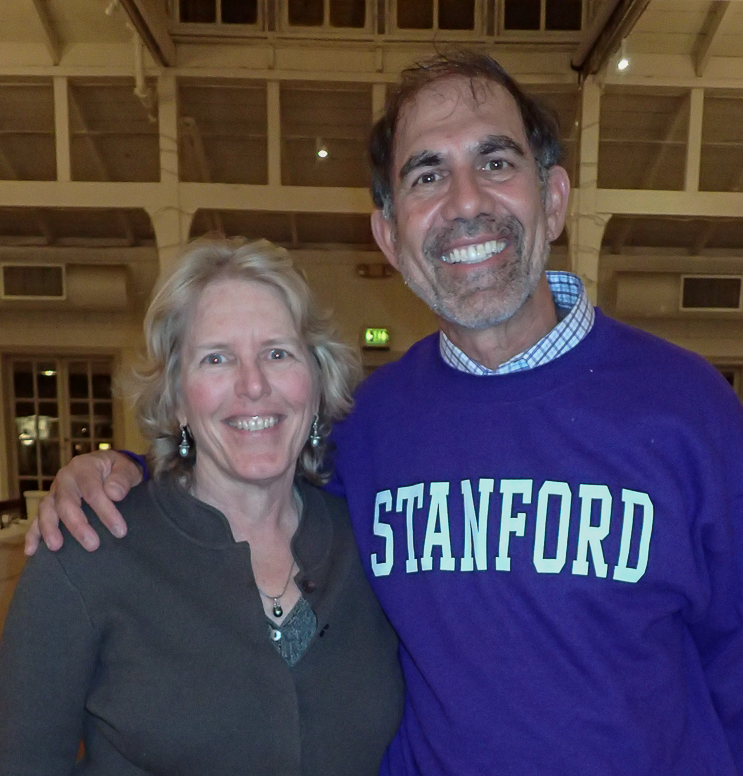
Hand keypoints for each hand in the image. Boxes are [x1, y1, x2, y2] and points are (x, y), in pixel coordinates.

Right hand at [24, 451, 142, 555]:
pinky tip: (31, 551)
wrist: (108, 466)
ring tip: (56, 547)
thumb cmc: (119, 470)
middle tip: (93, 545)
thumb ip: (123, 479)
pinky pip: (37, 519)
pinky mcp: (49, 504)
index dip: (105, 511)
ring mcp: (55, 491)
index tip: (119, 531)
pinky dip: (33, 534)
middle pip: (66, 502)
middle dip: (78, 525)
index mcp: (84, 467)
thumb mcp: (127, 468)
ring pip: (46, 509)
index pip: (92, 491)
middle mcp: (65, 478)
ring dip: (49, 529)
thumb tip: (114, 494)